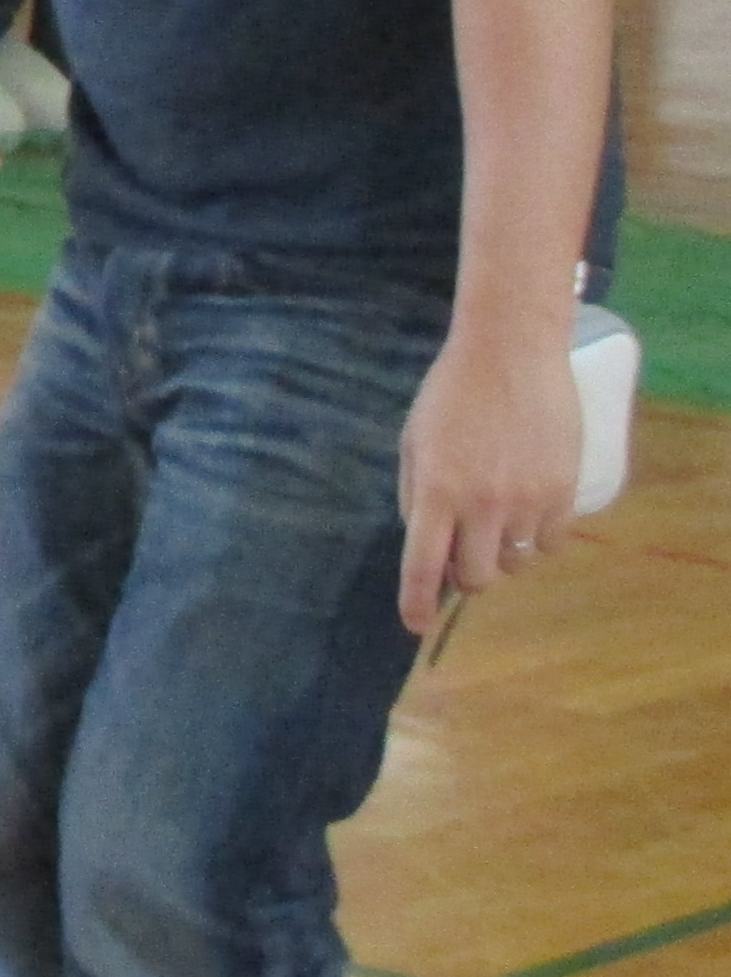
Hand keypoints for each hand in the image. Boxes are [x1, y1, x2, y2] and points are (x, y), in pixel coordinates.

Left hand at [395, 321, 581, 635]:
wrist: (510, 352)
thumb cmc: (451, 394)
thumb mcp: (414, 442)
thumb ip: (416, 496)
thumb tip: (426, 546)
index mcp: (435, 491)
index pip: (422, 566)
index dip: (417, 603)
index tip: (415, 624)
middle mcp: (481, 503)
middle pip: (475, 577)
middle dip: (464, 577)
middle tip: (461, 556)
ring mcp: (526, 499)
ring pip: (515, 563)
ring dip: (501, 553)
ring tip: (496, 518)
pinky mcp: (563, 491)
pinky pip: (551, 543)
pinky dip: (537, 539)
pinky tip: (528, 511)